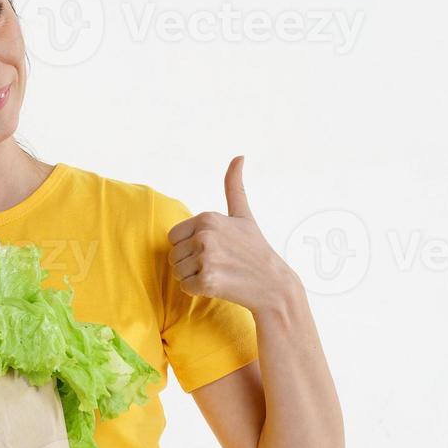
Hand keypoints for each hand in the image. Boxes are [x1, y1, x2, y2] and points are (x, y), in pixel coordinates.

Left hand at [167, 156, 294, 313]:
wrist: (274, 284)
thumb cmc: (255, 249)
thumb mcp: (243, 215)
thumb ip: (234, 186)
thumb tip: (239, 156)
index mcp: (207, 218)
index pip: (174, 236)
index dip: (189, 246)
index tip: (213, 249)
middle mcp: (205, 235)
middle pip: (174, 255)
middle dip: (190, 263)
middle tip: (218, 264)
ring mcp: (207, 259)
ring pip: (178, 272)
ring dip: (194, 277)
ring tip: (220, 274)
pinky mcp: (207, 281)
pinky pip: (185, 287)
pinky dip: (198, 290)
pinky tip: (219, 286)